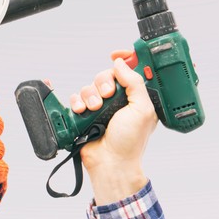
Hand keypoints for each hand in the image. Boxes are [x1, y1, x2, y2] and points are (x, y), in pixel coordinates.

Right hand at [72, 53, 158, 203]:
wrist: (111, 164)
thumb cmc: (130, 142)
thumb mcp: (142, 109)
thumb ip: (134, 83)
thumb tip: (121, 63)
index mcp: (135, 97)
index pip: (130, 70)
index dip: (124, 59)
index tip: (114, 54)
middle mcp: (118, 101)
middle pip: (105, 75)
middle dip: (103, 82)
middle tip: (107, 96)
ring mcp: (101, 108)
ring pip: (89, 86)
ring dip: (90, 95)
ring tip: (94, 109)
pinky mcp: (85, 115)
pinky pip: (76, 98)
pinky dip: (77, 102)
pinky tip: (82, 111)